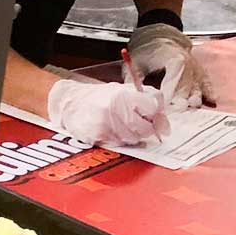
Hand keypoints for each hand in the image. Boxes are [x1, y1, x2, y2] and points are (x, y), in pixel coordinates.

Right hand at [48, 77, 170, 145]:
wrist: (70, 102)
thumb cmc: (99, 97)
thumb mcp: (125, 90)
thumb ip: (148, 101)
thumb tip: (165, 126)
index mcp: (124, 94)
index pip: (154, 108)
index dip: (154, 113)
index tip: (149, 113)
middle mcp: (116, 109)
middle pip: (147, 128)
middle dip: (145, 127)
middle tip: (134, 121)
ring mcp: (106, 124)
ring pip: (134, 139)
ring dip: (131, 134)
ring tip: (119, 124)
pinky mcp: (98, 136)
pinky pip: (119, 144)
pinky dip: (117, 139)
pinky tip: (110, 129)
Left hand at [127, 23, 214, 108]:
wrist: (160, 36)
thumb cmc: (146, 50)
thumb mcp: (135, 63)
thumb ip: (132, 80)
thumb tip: (132, 97)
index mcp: (174, 61)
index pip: (173, 84)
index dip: (169, 99)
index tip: (163, 111)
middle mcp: (189, 65)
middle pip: (187, 89)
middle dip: (181, 104)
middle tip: (175, 117)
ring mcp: (195, 68)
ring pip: (197, 88)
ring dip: (193, 101)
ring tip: (190, 113)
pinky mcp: (199, 71)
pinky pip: (206, 82)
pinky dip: (208, 92)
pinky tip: (211, 100)